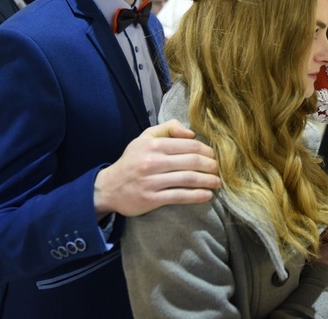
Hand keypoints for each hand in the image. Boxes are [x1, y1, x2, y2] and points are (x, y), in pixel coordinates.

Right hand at [93, 119, 219, 218]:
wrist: (108, 188)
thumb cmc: (132, 161)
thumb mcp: (145, 138)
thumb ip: (168, 128)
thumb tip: (192, 133)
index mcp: (154, 145)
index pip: (189, 145)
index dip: (207, 151)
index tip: (215, 156)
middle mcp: (152, 162)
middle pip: (192, 162)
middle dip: (211, 166)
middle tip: (219, 170)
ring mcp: (151, 181)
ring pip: (188, 179)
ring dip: (208, 181)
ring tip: (217, 183)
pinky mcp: (151, 199)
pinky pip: (180, 196)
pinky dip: (197, 196)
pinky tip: (207, 195)